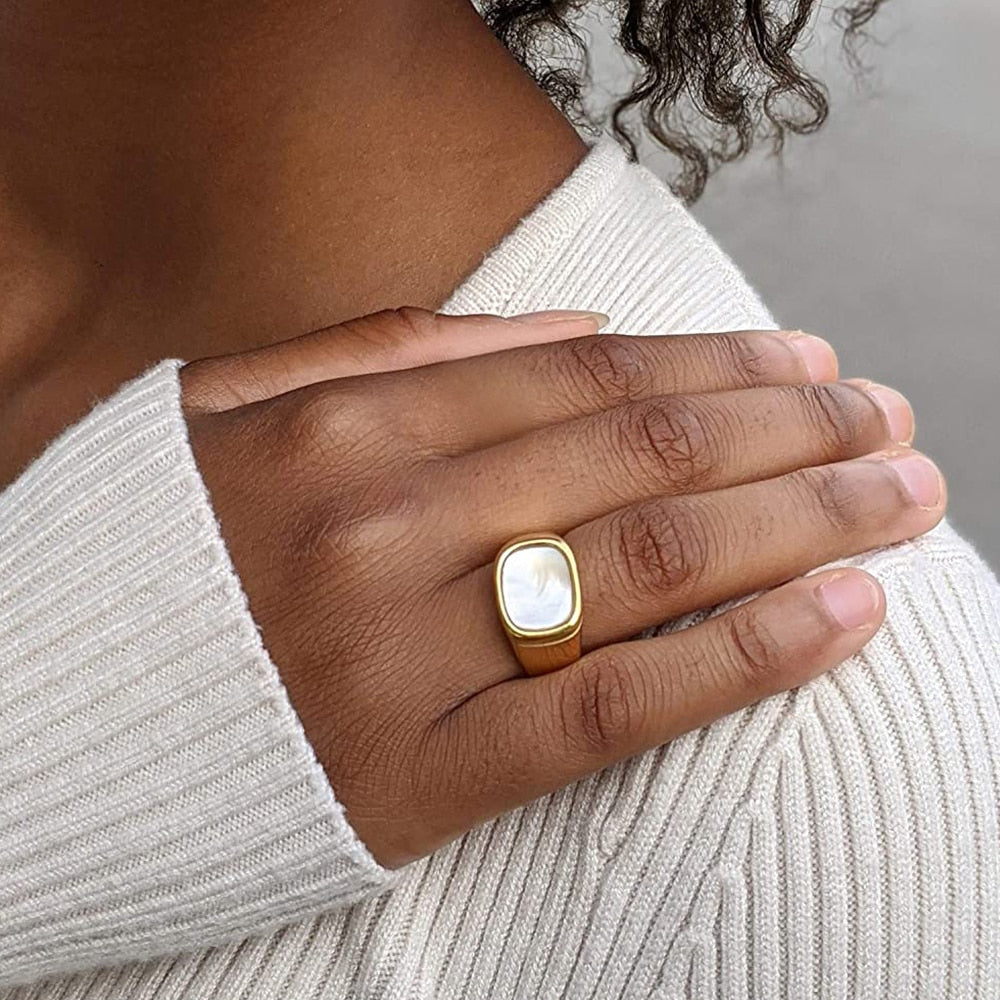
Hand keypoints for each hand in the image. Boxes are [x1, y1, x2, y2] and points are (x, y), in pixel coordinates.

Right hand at [180, 308, 945, 866]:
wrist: (41, 726)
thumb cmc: (152, 561)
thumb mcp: (230, 409)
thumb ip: (385, 348)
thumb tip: (565, 324)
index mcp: (343, 423)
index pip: (593, 377)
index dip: (726, 364)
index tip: (816, 365)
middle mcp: (385, 521)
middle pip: (650, 456)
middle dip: (797, 432)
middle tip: (895, 422)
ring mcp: (404, 652)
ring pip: (656, 566)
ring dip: (805, 522)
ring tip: (901, 497)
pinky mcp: (416, 777)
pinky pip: (613, 710)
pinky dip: (744, 661)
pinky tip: (844, 621)